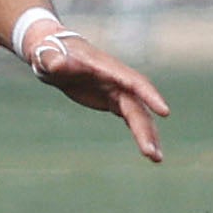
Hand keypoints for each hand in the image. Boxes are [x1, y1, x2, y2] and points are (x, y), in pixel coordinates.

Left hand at [30, 28, 171, 162]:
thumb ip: (54, 61)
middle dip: (146, 130)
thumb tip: (56, 65)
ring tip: (156, 160)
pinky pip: (131, 119)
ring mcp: (117, 91)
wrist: (53, 54)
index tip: (164, 112)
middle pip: (138, 107)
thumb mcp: (48, 56)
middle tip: (152, 154)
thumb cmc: (50, 53)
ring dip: (148, 136)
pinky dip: (140, 133)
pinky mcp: (113, 101)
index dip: (149, 96)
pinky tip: (149, 151)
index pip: (134, 82)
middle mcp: (118, 80)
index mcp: (107, 68)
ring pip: (138, 116)